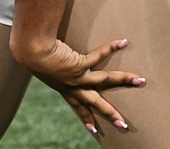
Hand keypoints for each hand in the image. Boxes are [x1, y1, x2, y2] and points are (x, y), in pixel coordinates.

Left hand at [17, 38, 143, 134]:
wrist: (30, 52)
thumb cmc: (31, 54)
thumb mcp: (40, 64)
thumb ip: (47, 64)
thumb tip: (46, 53)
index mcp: (63, 88)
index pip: (76, 106)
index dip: (85, 116)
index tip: (93, 128)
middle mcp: (72, 86)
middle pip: (96, 102)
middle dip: (110, 113)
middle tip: (123, 124)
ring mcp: (77, 76)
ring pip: (105, 81)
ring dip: (124, 80)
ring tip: (140, 80)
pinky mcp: (79, 63)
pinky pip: (98, 56)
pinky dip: (110, 47)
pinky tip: (123, 42)